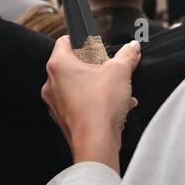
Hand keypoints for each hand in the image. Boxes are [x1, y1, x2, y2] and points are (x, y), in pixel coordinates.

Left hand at [41, 37, 140, 172]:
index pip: (65, 41)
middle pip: (73, 65)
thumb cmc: (101, 104)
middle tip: (111, 71)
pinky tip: (118, 107)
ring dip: (100, 87)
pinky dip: (97, 104)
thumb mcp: (120, 72)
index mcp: (58, 65)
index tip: (97, 47)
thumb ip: (127, 55)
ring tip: (120, 93)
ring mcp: (56, 103)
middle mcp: (52, 83)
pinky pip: (81, 105)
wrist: (96, 142)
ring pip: (79, 87)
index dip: (82, 41)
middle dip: (96, 68)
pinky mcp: (64, 119)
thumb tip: (133, 47)